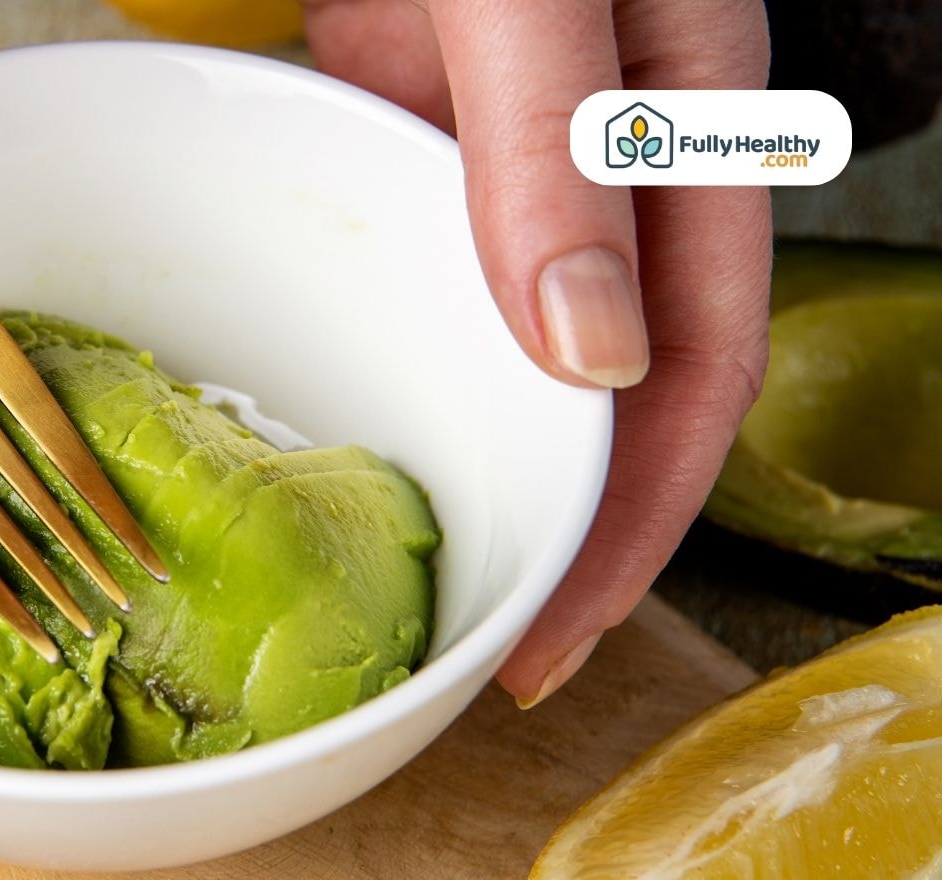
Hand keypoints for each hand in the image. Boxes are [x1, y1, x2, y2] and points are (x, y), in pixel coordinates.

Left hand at [304, 0, 773, 704]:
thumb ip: (562, 144)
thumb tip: (588, 356)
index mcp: (682, 128)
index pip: (689, 373)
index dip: (632, 525)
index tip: (553, 636)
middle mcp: (598, 150)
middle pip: (599, 375)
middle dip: (550, 518)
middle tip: (471, 639)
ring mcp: (497, 134)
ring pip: (494, 322)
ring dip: (457, 435)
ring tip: (398, 556)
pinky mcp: (404, 107)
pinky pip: (397, 247)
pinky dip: (368, 325)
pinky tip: (323, 388)